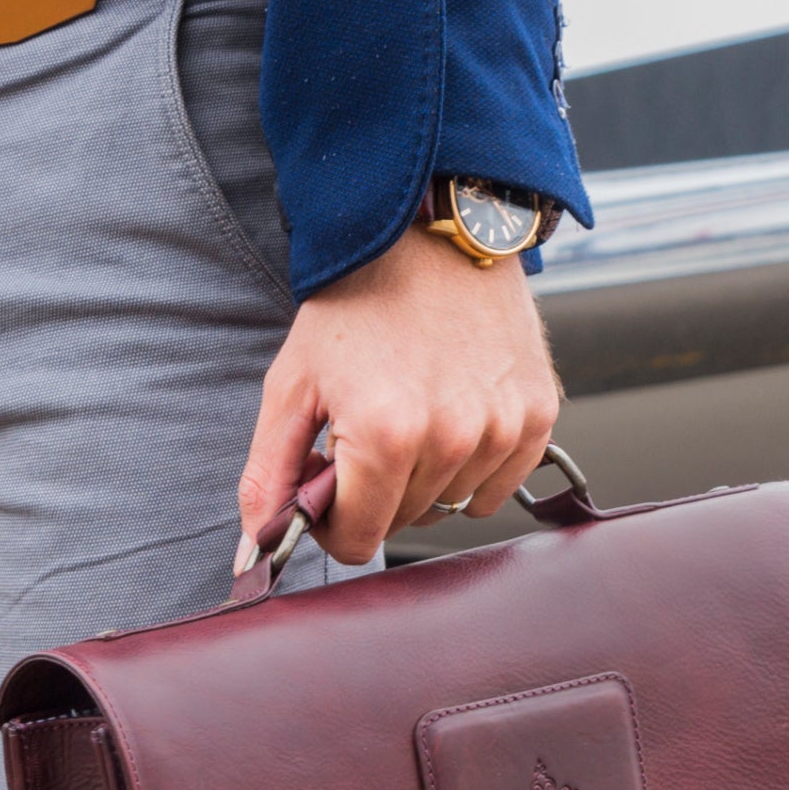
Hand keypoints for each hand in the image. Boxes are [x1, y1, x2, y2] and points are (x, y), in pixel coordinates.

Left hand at [236, 224, 561, 568]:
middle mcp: (453, 438)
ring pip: (448, 509)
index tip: (327, 478)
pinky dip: (469, 468)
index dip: (330, 521)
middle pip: (401, 525)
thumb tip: (251, 559)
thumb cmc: (355, 302)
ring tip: (410, 413)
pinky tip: (450, 415)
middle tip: (362, 431)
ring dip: (422, 481)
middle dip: (372, 493)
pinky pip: (496, 488)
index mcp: (385, 435)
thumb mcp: (291, 386)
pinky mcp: (537, 416)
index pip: (357, 542)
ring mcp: (502, 429)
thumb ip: (267, 480)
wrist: (428, 230)